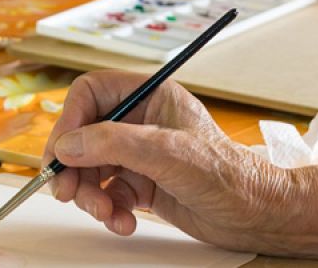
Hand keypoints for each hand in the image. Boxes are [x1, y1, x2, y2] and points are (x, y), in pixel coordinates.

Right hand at [44, 71, 292, 251]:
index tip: (62, 151)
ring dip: (90, 195)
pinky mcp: (142, 185)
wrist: (256, 215)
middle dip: (73, 166)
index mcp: (150, 95)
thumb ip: (113, 144)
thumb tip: (68, 145)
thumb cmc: (228, 174)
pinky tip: (123, 222)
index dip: (70, 120)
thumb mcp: (167, 152)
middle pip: (83, 135)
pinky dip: (108, 211)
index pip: (91, 94)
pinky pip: (107, 194)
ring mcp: (140, 155)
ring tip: (105, 213)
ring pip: (90, 169)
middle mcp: (141, 122)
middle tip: (66, 191)